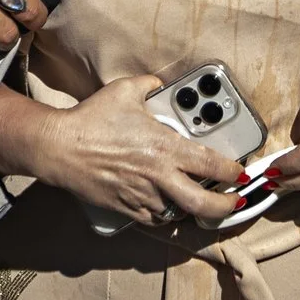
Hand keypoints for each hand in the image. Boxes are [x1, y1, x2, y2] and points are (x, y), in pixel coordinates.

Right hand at [19, 75, 239, 225]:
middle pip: (203, 204)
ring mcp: (142, 196)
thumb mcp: (125, 91)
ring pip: (177, 212)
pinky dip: (163, 213)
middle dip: (225, 208)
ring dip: (189, 208)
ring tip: (196, 200)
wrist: (59, 148)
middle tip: (233, 204)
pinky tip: (165, 204)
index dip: (232, 172)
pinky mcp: (126, 208)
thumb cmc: (91, 120)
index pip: (211, 165)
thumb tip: (158, 82)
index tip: (240, 174)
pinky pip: (153, 217)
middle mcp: (158, 176)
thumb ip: (150, 84)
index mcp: (165, 148)